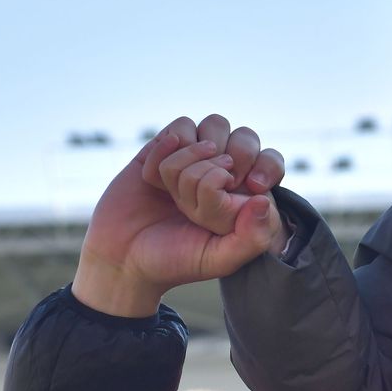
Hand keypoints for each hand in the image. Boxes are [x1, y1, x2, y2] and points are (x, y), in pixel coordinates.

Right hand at [143, 115, 287, 253]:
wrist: (121, 258)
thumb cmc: (174, 261)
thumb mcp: (219, 260)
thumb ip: (252, 239)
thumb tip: (263, 201)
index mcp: (246, 197)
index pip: (270, 160)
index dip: (262, 168)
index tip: (246, 190)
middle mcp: (225, 174)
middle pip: (242, 139)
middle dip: (219, 168)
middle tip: (198, 202)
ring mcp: (195, 159)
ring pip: (211, 128)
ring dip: (191, 160)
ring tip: (176, 192)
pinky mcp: (165, 149)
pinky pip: (179, 128)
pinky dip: (166, 152)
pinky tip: (155, 179)